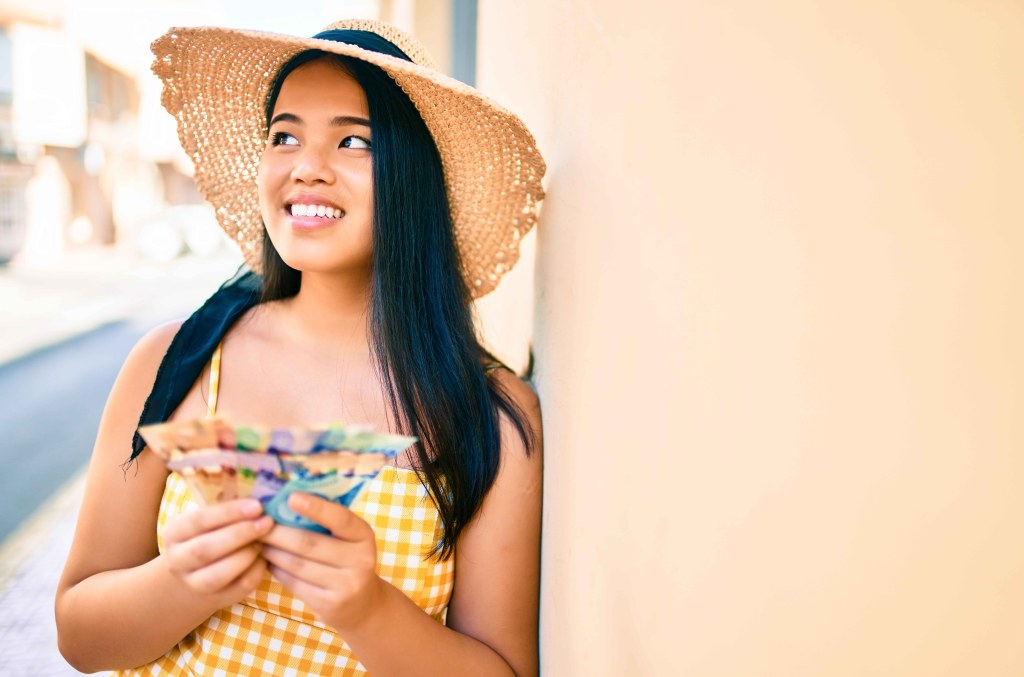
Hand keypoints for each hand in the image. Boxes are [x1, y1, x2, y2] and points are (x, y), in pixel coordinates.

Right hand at [161, 498, 272, 605]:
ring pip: (219, 574)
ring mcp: (194, 583)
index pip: (199, 520)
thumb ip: (227, 507)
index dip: (229, 513)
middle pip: (205, 549)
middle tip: (267, 522)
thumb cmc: (211, 533)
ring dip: (247, 555)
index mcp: (175, 532)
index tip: (257, 505)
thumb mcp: (210, 518)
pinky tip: (264, 557)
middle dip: (241, 534)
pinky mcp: (217, 599)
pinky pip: (240, 587)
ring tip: (265, 540)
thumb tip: (264, 491)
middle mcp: (178, 560)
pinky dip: (256, 571)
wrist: (195, 573)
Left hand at [260, 493, 383, 632]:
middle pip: (309, 543)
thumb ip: (327, 523)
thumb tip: (287, 502)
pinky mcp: (328, 604)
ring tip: (259, 542)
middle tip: (258, 524)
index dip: (316, 507)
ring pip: (297, 564)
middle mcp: (360, 560)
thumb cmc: (348, 561)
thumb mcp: (349, 540)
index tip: (291, 497)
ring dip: (273, 551)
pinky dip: (277, 570)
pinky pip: (294, 583)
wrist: (363, 605)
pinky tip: (268, 561)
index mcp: (364, 536)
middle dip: (278, 532)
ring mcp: (345, 585)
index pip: (340, 519)